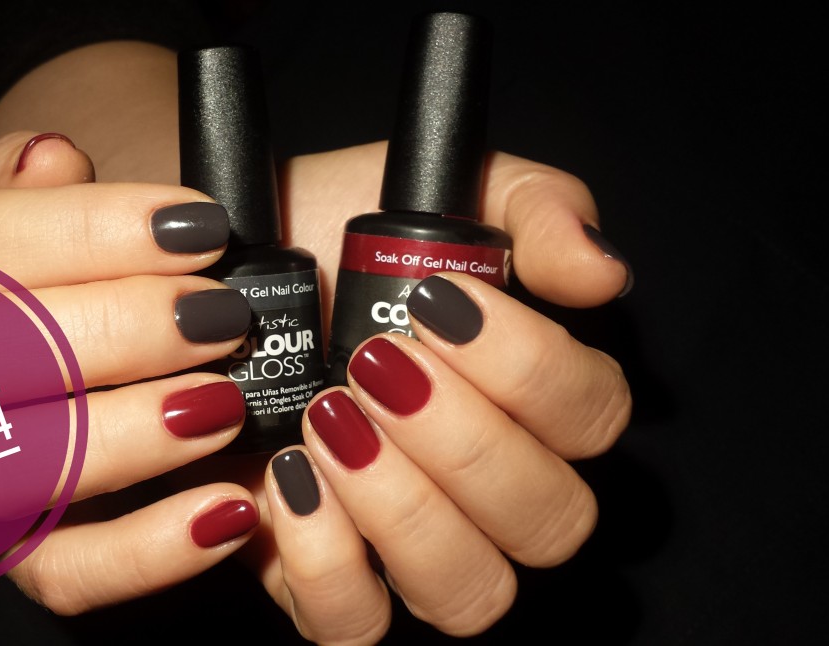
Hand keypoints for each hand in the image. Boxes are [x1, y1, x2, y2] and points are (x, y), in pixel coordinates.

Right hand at [0, 131, 264, 613]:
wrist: (19, 395)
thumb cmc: (53, 294)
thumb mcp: (43, 226)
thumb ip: (40, 192)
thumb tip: (48, 157)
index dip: (89, 229)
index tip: (199, 225)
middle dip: (117, 330)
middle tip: (220, 315)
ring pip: (14, 471)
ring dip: (128, 435)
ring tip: (222, 405)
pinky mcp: (18, 551)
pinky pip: (65, 572)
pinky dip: (148, 551)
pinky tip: (229, 510)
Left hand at [238, 142, 632, 641]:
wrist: (229, 270)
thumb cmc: (340, 235)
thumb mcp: (440, 192)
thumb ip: (534, 213)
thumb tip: (599, 270)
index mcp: (536, 399)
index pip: (594, 418)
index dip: (529, 369)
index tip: (439, 303)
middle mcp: (490, 487)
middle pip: (548, 521)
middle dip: (464, 442)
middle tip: (376, 363)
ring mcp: (413, 543)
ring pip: (469, 593)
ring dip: (402, 507)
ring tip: (330, 418)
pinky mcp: (329, 578)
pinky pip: (355, 627)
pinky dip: (325, 566)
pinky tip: (288, 478)